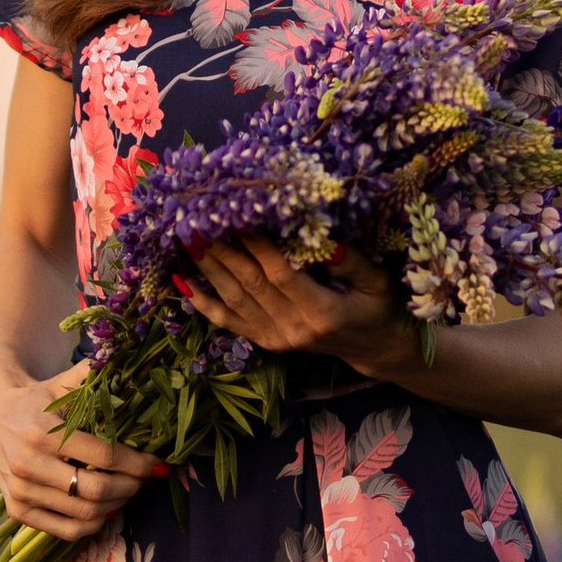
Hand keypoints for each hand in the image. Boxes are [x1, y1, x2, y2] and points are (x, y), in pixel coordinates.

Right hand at [0, 363, 168, 541]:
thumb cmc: (36, 399)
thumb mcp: (62, 383)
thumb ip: (93, 375)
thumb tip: (127, 358)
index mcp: (42, 433)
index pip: (104, 457)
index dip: (138, 463)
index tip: (158, 464)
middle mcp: (28, 465)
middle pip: (96, 490)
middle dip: (131, 487)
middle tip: (145, 479)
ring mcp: (20, 492)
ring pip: (84, 514)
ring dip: (116, 506)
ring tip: (128, 492)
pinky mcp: (16, 510)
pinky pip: (65, 530)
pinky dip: (92, 524)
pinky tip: (105, 509)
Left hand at [181, 236, 415, 379]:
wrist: (372, 346)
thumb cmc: (379, 306)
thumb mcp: (378, 282)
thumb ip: (351, 262)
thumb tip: (323, 241)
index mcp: (322, 312)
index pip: (281, 274)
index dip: (258, 246)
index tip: (239, 216)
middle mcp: (293, 328)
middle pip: (250, 285)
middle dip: (223, 251)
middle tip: (199, 221)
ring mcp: (276, 338)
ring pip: (235, 300)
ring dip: (209, 269)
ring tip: (189, 240)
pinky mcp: (266, 341)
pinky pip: (229, 322)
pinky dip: (204, 303)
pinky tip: (182, 283)